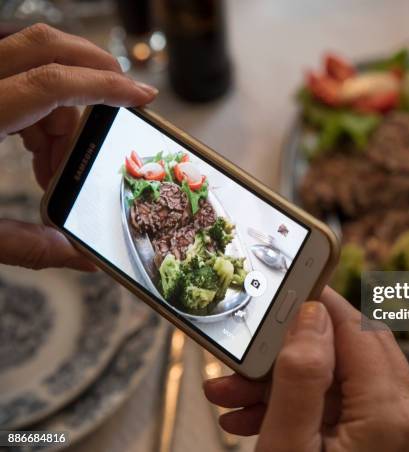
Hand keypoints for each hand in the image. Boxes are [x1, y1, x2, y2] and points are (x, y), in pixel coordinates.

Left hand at [0, 23, 156, 270]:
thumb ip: (27, 246)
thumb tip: (80, 258)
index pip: (52, 82)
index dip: (105, 87)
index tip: (142, 97)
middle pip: (43, 45)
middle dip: (93, 68)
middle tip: (122, 98)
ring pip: (31, 64)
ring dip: (62, 105)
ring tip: (59, 163)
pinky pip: (11, 80)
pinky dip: (37, 110)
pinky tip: (36, 153)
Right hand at [205, 287, 408, 451]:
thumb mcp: (290, 451)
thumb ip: (302, 379)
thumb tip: (311, 315)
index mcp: (389, 416)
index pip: (357, 328)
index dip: (319, 303)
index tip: (284, 289)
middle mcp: (403, 422)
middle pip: (350, 350)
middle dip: (293, 348)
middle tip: (249, 353)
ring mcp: (394, 438)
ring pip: (340, 382)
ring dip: (287, 381)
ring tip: (231, 396)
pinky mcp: (378, 448)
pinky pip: (340, 411)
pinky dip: (300, 407)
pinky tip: (252, 419)